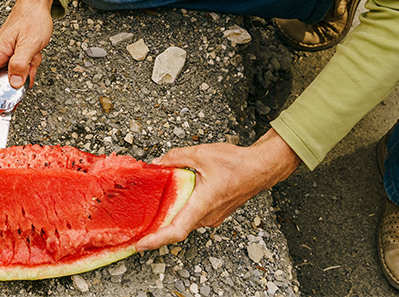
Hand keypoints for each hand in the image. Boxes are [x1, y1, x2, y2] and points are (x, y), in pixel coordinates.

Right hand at [0, 0, 54, 102]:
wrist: (36, 4)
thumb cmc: (32, 18)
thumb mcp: (29, 43)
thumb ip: (20, 64)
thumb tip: (13, 84)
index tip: (0, 98)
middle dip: (13, 84)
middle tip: (25, 82)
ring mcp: (5, 55)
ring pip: (11, 75)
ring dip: (25, 73)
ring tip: (34, 59)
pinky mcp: (13, 54)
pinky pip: (19, 68)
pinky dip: (30, 66)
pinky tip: (35, 56)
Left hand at [136, 129, 300, 250]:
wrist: (261, 168)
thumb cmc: (238, 164)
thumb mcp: (201, 154)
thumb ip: (176, 157)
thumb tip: (159, 162)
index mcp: (203, 204)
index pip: (176, 230)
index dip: (157, 239)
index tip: (141, 244)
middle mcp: (208, 215)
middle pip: (177, 228)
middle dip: (156, 229)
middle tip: (137, 228)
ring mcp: (213, 216)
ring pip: (185, 221)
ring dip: (169, 218)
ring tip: (150, 213)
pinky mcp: (216, 212)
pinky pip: (193, 216)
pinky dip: (180, 211)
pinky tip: (171, 201)